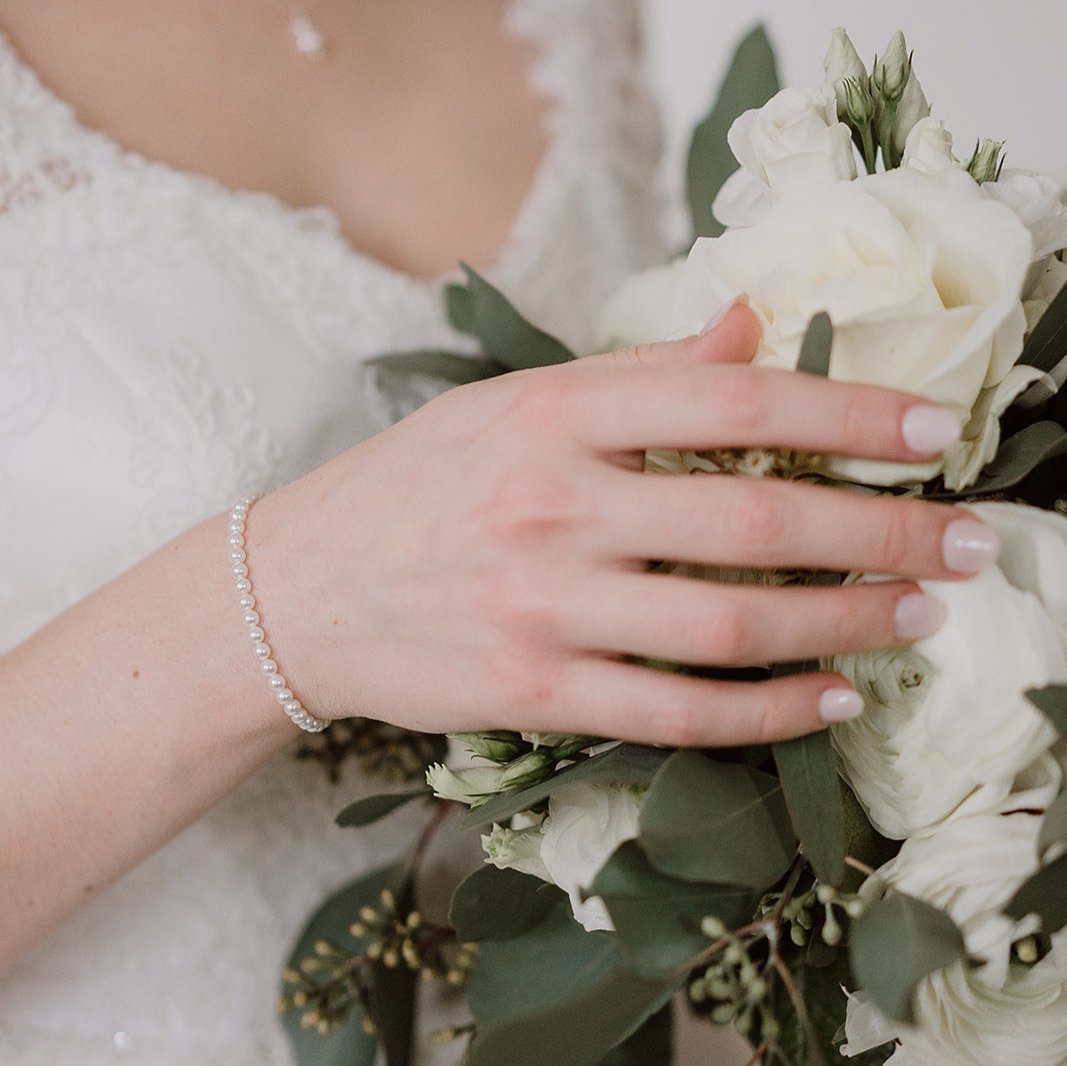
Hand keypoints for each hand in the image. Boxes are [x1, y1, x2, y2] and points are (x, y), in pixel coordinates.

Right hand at [249, 304, 995, 746]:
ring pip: (727, 624)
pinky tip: (831, 697)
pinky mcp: (533, 692)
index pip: (726, 402)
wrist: (299, 590)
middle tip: (967, 541)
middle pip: (750, 521)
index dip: (842, 414)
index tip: (929, 432)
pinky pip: (675, 712)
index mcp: (550, 418)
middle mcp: (551, 509)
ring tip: (918, 616)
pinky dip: (766, 710)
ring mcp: (541, 608)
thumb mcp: (510, 405)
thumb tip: (751, 328)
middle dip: (880, 532)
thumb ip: (637, 373)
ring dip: (843, 624)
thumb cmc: (413, 486)